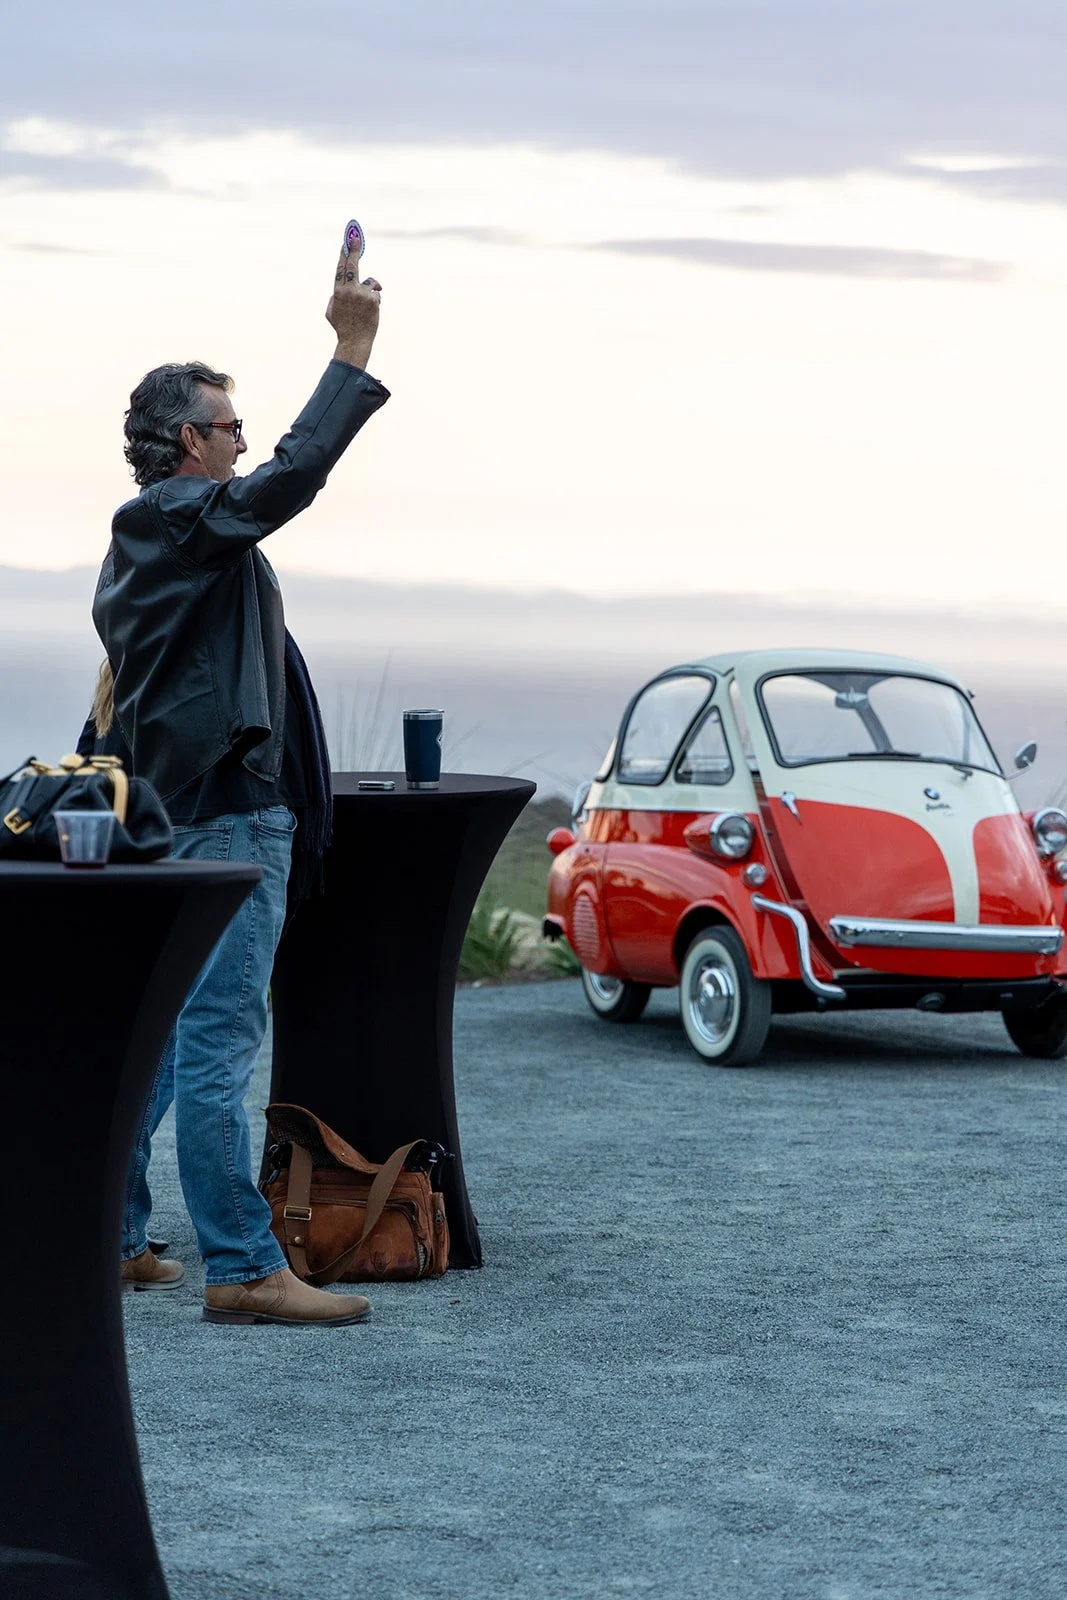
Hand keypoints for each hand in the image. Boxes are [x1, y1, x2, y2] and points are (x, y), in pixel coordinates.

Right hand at [326, 243, 381, 370]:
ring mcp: (361, 295)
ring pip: (370, 283)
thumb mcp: (331, 310)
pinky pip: (376, 294)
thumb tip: (343, 286)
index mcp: (338, 292)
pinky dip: (374, 302)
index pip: (340, 268)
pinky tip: (371, 313)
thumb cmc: (342, 327)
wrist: (355, 341)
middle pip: (352, 265)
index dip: (343, 253)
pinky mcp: (373, 301)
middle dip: (354, 249)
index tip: (346, 241)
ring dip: (370, 291)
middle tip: (356, 237)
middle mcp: (349, 290)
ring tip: (365, 307)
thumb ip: (336, 296)